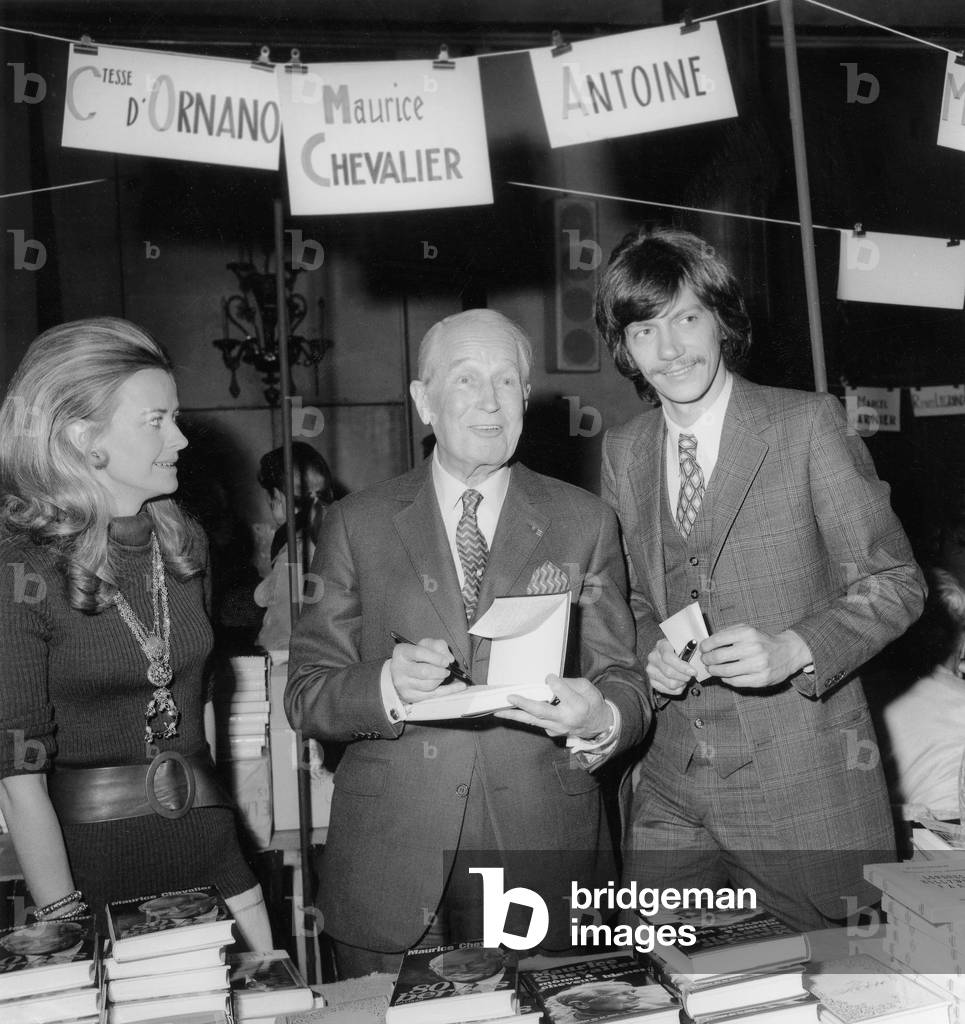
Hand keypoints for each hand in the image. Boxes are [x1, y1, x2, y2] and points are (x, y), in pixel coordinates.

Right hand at [389, 637, 466, 703]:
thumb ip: (439, 646)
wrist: (404, 669)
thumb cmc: (416, 656)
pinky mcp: (410, 695)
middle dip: (440, 671)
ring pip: (428, 685)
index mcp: (402, 652)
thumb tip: (449, 658)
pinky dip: (449, 690)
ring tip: (444, 674)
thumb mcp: (426, 644)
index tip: (446, 661)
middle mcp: (399, 668)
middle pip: (424, 672)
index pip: (419, 653)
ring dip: (441, 679)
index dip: (436, 658)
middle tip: (447, 669)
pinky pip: (433, 695)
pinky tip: (459, 686)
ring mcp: (403, 684)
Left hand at [495, 675, 612, 739]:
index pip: (561, 691)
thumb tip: (549, 681)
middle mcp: (565, 719)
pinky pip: (535, 723)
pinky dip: (523, 717)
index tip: (548, 677)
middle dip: (524, 704)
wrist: (598, 726)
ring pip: (533, 721)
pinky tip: (511, 712)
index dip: (553, 682)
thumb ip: (570, 683)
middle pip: (541, 711)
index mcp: (578, 706)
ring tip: (498, 710)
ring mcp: (557, 728)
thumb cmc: (592, 703)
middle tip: (509, 697)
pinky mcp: (551, 732)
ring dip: (514, 715)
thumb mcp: (588, 688)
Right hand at [646, 638, 696, 695]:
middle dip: (684, 676)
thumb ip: (690, 649)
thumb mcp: (684, 644)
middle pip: (668, 672)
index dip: (682, 667)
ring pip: (669, 683)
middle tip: (691, 675)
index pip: (668, 658)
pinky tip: (680, 682)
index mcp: (661, 645)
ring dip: (681, 683)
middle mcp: (653, 657)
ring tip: (685, 678)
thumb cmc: (678, 650)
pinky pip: (667, 690)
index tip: (693, 671)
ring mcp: (651, 670)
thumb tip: (696, 655)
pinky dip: (677, 689)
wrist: (668, 654)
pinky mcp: (652, 681)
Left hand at [699, 625, 810, 688]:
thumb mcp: (747, 629)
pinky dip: (725, 679)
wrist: (788, 652)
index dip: (705, 646)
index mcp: (747, 633)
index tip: (703, 648)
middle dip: (707, 659)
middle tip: (705, 660)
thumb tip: (707, 643)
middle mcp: (753, 648)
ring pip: (725, 671)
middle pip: (718, 657)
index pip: (717, 640)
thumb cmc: (762, 640)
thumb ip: (728, 633)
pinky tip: (724, 675)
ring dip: (713, 671)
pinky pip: (735, 682)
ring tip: (711, 668)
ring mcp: (758, 665)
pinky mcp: (761, 679)